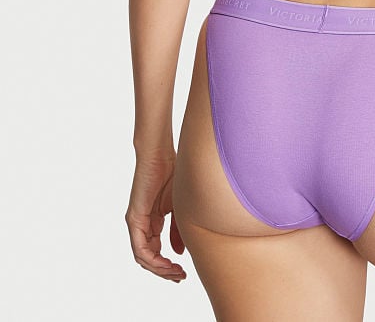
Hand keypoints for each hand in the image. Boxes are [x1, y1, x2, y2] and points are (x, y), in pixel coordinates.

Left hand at [125, 152, 186, 281]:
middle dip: (165, 271)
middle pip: (149, 258)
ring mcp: (136, 223)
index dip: (168, 265)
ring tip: (175, 272)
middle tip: (180, 277)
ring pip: (143, 257)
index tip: (182, 272)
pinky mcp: (134, 219)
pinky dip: (152, 259)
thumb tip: (178, 254)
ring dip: (159, 268)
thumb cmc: (171, 174)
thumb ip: (177, 231)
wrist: (160, 155)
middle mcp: (141, 226)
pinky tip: (165, 262)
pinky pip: (139, 247)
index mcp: (152, 222)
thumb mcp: (178, 208)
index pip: (156, 252)